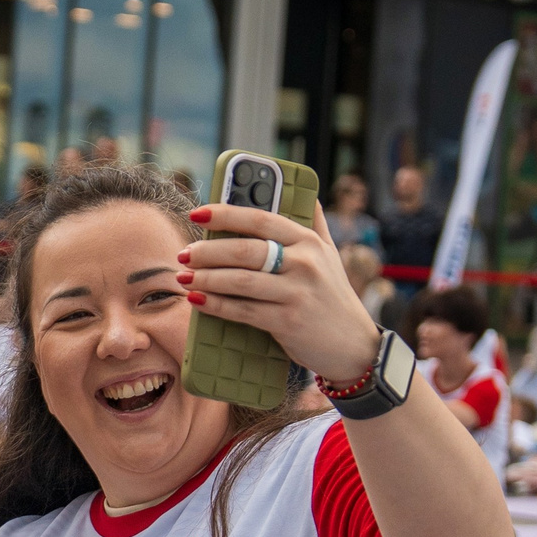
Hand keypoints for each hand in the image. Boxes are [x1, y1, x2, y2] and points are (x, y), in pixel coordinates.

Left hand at [180, 199, 381, 387]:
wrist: (353, 343)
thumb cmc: (333, 296)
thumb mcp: (330, 255)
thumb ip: (314, 225)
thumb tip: (306, 194)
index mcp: (308, 241)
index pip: (261, 220)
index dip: (226, 214)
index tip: (198, 212)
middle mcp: (304, 263)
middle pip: (245, 251)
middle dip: (208, 251)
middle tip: (184, 254)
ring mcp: (296, 293)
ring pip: (240, 280)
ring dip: (206, 278)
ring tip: (182, 277)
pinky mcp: (287, 321)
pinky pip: (242, 310)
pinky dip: (216, 305)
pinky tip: (196, 300)